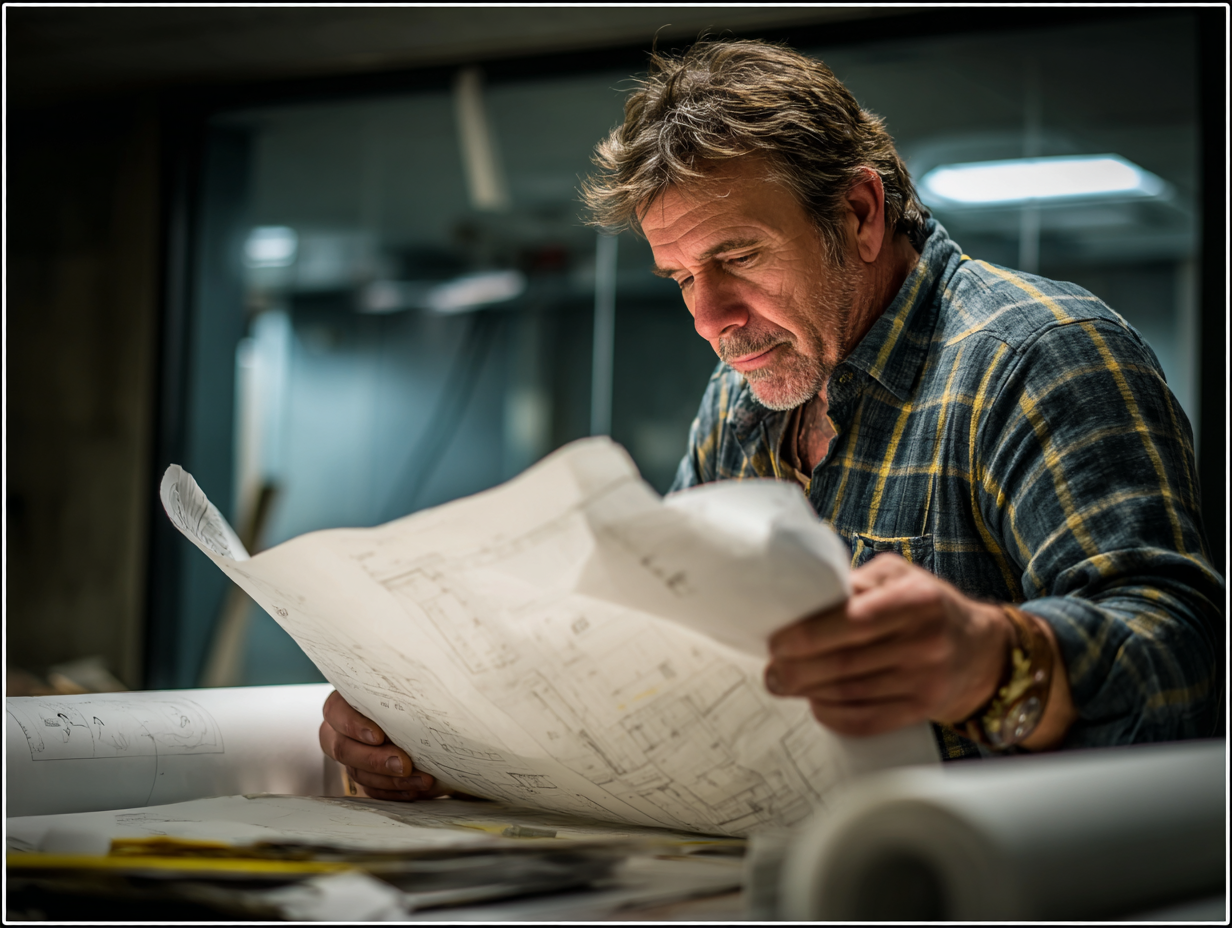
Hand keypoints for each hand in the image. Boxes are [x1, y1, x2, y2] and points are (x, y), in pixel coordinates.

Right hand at [318, 690, 445, 800]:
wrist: (410, 711)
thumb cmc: (401, 693)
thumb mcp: (397, 685)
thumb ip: (401, 688)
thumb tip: (423, 683)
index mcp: (342, 702)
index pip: (336, 711)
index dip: (354, 726)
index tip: (378, 736)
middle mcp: (339, 730)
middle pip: (343, 749)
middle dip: (375, 760)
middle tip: (404, 764)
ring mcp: (349, 755)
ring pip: (359, 773)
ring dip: (391, 780)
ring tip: (421, 780)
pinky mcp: (362, 774)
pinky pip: (371, 789)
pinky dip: (393, 792)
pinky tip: (414, 789)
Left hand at [764, 553, 1013, 736]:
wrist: (980, 651)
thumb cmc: (928, 606)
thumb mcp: (899, 577)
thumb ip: (857, 582)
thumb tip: (804, 598)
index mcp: (916, 600)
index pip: (852, 620)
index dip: (807, 635)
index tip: (777, 642)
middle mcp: (925, 641)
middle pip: (845, 663)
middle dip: (797, 670)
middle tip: (771, 671)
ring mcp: (926, 680)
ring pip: (851, 693)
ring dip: (809, 692)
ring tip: (784, 685)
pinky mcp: (922, 710)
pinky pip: (868, 720)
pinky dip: (835, 715)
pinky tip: (816, 704)